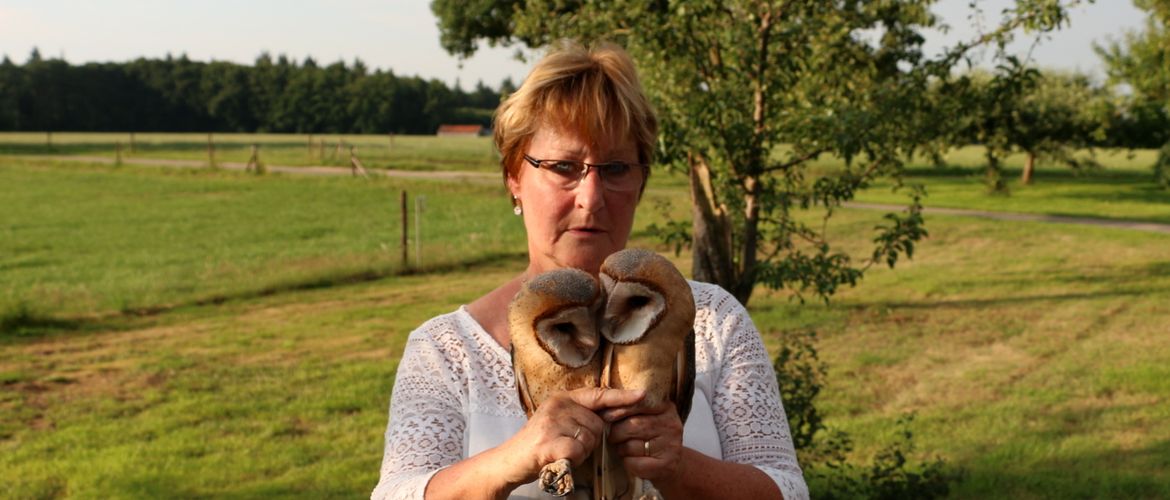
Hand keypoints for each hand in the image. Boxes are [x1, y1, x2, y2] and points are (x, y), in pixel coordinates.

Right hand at [496, 387, 645, 487]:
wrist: (510, 461)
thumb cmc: (540, 444)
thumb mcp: (559, 421)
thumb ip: (582, 416)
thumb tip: (612, 417)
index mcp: (562, 398)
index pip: (598, 395)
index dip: (621, 396)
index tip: (643, 395)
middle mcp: (557, 406)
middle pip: (598, 424)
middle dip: (591, 440)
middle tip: (568, 444)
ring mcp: (552, 423)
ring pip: (590, 439)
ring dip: (582, 451)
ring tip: (562, 450)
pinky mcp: (549, 442)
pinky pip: (578, 450)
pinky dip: (573, 459)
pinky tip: (559, 457)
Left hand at [606, 400, 685, 483]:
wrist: (670, 462)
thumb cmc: (649, 436)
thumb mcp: (643, 416)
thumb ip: (629, 407)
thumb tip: (605, 406)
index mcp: (665, 407)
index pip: (638, 403)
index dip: (619, 410)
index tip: (604, 415)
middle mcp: (671, 424)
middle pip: (633, 425)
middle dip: (616, 433)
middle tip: (612, 437)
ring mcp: (671, 444)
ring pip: (632, 446)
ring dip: (621, 449)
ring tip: (624, 449)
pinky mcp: (667, 464)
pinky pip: (636, 463)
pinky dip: (628, 463)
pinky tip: (631, 460)